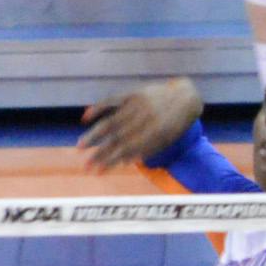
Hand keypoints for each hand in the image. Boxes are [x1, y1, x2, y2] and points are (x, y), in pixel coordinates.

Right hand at [77, 79, 203, 172]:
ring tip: (80, 146)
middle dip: (99, 153)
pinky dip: (98, 108)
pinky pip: (112, 100)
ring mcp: (137, 105)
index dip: (111, 162)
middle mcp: (144, 119)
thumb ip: (146, 150)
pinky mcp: (133, 93)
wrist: (185, 97)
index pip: (127, 151)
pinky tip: (85, 117)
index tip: (98, 172)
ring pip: (111, 122)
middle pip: (116, 139)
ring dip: (94, 135)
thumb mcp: (165, 140)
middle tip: (85, 165)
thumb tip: (122, 161)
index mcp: (155, 134)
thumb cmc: (174, 125)